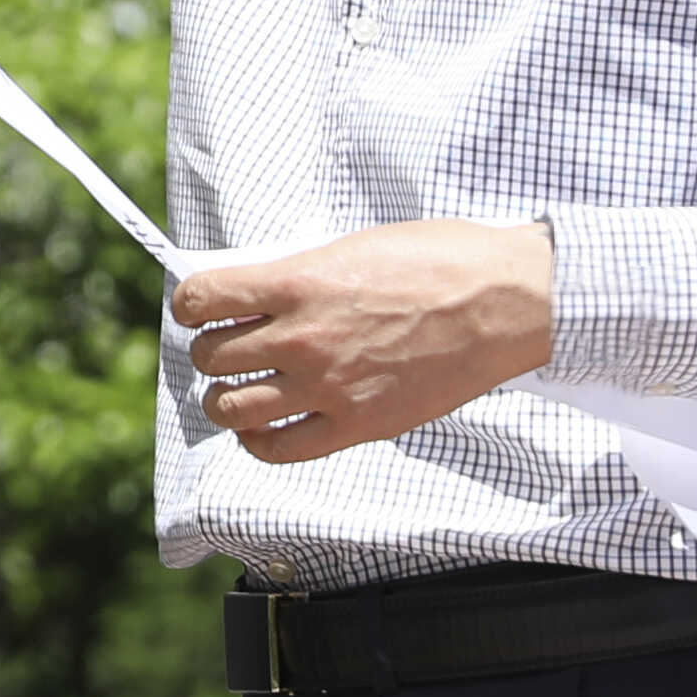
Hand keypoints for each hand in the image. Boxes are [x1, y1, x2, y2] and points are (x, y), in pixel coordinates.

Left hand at [170, 221, 555, 468]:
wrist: (505, 301)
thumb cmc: (440, 262)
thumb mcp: (354, 247)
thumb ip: (299, 275)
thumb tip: (253, 294)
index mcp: (298, 282)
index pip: (202, 298)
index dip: (191, 303)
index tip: (199, 307)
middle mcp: (302, 337)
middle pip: (211, 356)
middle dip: (211, 350)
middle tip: (228, 347)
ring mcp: (328, 387)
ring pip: (231, 407)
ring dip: (226, 398)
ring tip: (239, 390)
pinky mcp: (357, 425)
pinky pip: (279, 449)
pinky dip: (258, 440)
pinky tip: (263, 426)